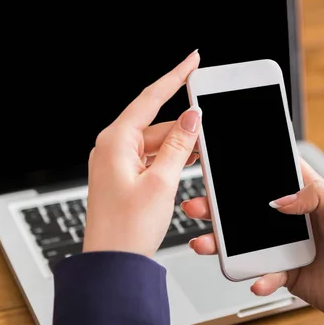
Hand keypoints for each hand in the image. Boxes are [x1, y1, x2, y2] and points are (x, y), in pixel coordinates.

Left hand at [83, 50, 201, 256]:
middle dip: (185, 127)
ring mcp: (117, 162)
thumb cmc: (127, 229)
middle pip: (157, 123)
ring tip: (203, 154)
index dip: (176, 76)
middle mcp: (113, 147)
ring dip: (179, 147)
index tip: (193, 60)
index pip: (150, 98)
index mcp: (115, 141)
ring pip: (157, 142)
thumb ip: (178, 146)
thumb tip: (192, 117)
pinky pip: (152, 158)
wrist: (112, 264)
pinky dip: (170, 159)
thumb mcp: (161, 183)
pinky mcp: (124, 177)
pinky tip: (188, 163)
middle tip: (211, 131)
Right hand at [183, 160, 323, 324]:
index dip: (249, 166)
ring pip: (246, 240)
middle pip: (248, 208)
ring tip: (205, 244)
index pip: (273, 174)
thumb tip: (279, 199)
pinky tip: (259, 280)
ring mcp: (286, 246)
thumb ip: (315, 196)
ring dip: (223, 243)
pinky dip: (258, 277)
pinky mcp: (285, 272)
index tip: (222, 162)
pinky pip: (263, 272)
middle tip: (198, 205)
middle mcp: (293, 219)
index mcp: (308, 196)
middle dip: (220, 206)